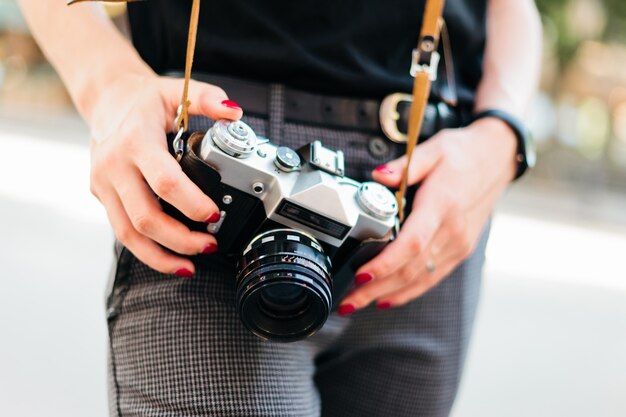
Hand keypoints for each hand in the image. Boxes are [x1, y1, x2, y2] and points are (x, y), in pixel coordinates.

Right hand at [88, 73, 242, 276]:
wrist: (105, 100)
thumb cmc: (144, 100)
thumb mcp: (176, 90)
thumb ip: (208, 98)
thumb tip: (235, 113)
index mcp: (136, 141)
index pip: (165, 182)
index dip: (191, 204)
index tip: (214, 216)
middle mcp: (114, 166)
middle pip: (145, 217)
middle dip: (181, 240)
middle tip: (210, 245)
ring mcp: (104, 184)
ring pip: (129, 234)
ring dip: (161, 256)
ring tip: (190, 265)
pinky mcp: (101, 197)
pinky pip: (122, 232)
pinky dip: (147, 251)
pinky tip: (170, 260)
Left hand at [338, 118, 517, 313]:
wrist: (497, 158)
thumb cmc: (463, 153)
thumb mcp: (432, 149)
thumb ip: (403, 166)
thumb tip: (376, 176)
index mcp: (442, 204)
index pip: (412, 243)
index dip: (385, 264)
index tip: (361, 276)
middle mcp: (452, 230)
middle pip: (410, 269)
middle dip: (375, 289)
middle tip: (346, 302)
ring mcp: (458, 244)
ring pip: (420, 279)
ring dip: (387, 295)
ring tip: (357, 304)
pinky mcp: (460, 250)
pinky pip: (432, 277)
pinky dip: (408, 291)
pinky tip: (387, 299)